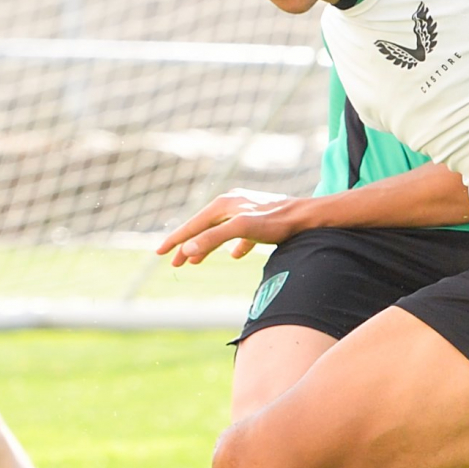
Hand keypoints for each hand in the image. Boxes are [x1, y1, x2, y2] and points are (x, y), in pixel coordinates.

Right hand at [158, 189, 308, 265]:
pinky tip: (234, 255)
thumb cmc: (277, 222)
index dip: (176, 240)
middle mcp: (233, 203)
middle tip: (174, 264)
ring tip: (195, 261)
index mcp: (224, 204)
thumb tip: (188, 250)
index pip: (193, 225)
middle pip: (203, 227)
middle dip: (187, 245)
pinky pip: (239, 234)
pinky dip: (232, 245)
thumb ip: (215, 238)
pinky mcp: (260, 221)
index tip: (159, 253)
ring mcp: (246, 211)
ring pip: (219, 231)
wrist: (308, 217)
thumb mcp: (243, 229)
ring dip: (206, 246)